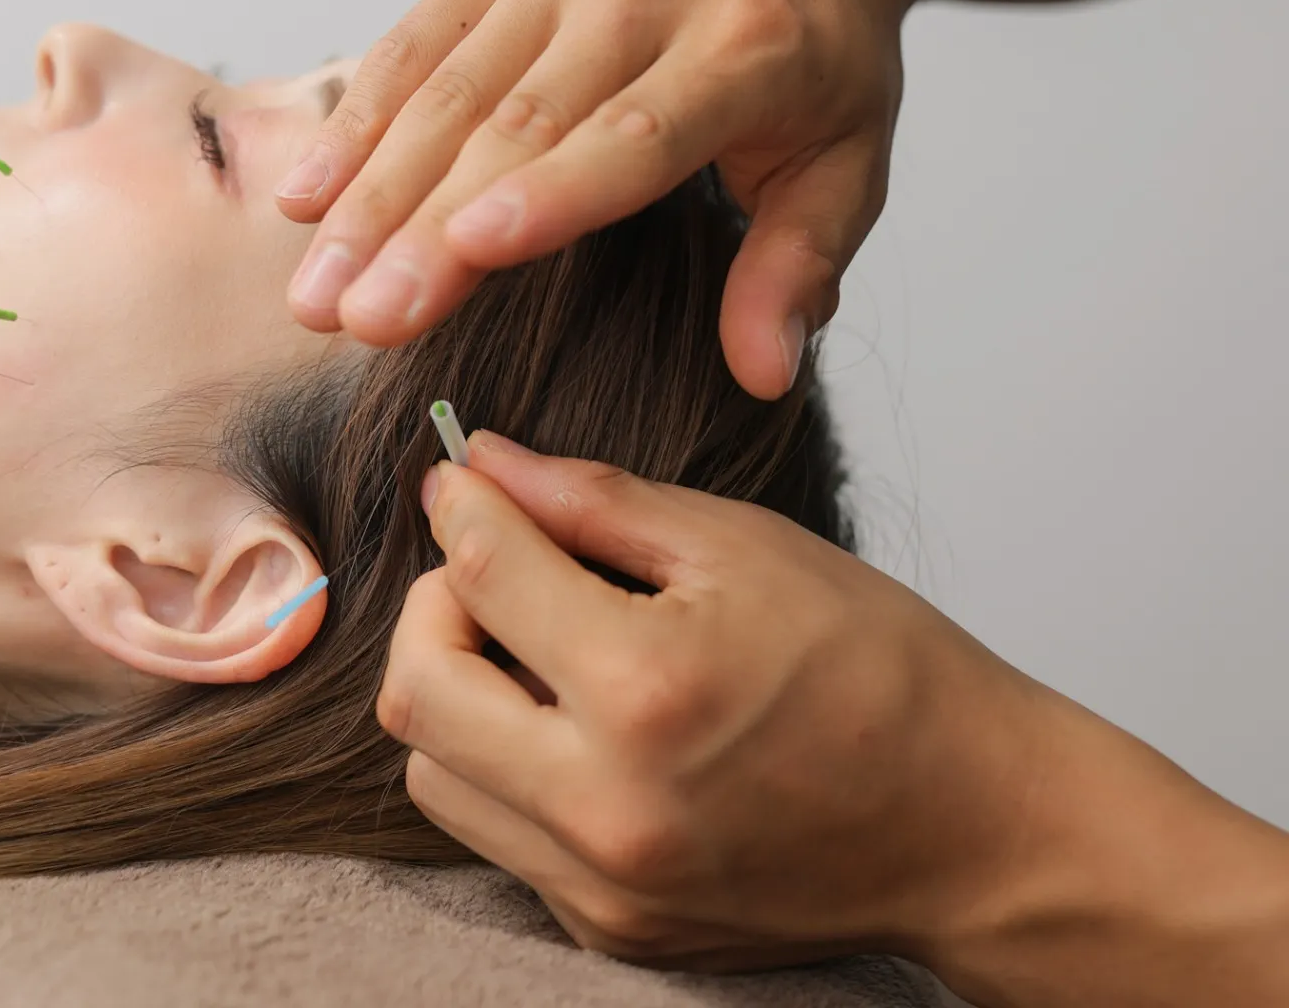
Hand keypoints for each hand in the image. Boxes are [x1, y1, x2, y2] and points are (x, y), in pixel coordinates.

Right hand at [280, 0, 904, 398]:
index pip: (634, 132)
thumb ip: (799, 266)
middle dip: (424, 226)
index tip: (472, 252)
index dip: (550, 193)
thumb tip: (763, 377)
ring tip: (314, 288)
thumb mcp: (852, 158)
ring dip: (370, 192)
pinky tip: (307, 193)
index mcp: (745, 48)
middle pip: (516, 121)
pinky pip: (418, 39)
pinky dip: (357, 117)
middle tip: (355, 320)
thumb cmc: (823, 42)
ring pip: (448, 88)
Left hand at [375, 434, 1288, 1003]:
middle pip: (414, 692)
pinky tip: (579, 725)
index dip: (459, 505)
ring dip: (458, 693)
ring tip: (539, 652)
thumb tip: (483, 462)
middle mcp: (607, 805)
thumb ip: (596, 502)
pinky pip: (497, 832)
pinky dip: (506, 765)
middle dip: (434, 608)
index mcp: (646, 689)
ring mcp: (604, 884)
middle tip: (493, 571)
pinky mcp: (609, 929)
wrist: (975, 830)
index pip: (479, 574)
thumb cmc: (880, 670)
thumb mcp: (746, 549)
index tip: (463, 481)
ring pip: (435, 773)